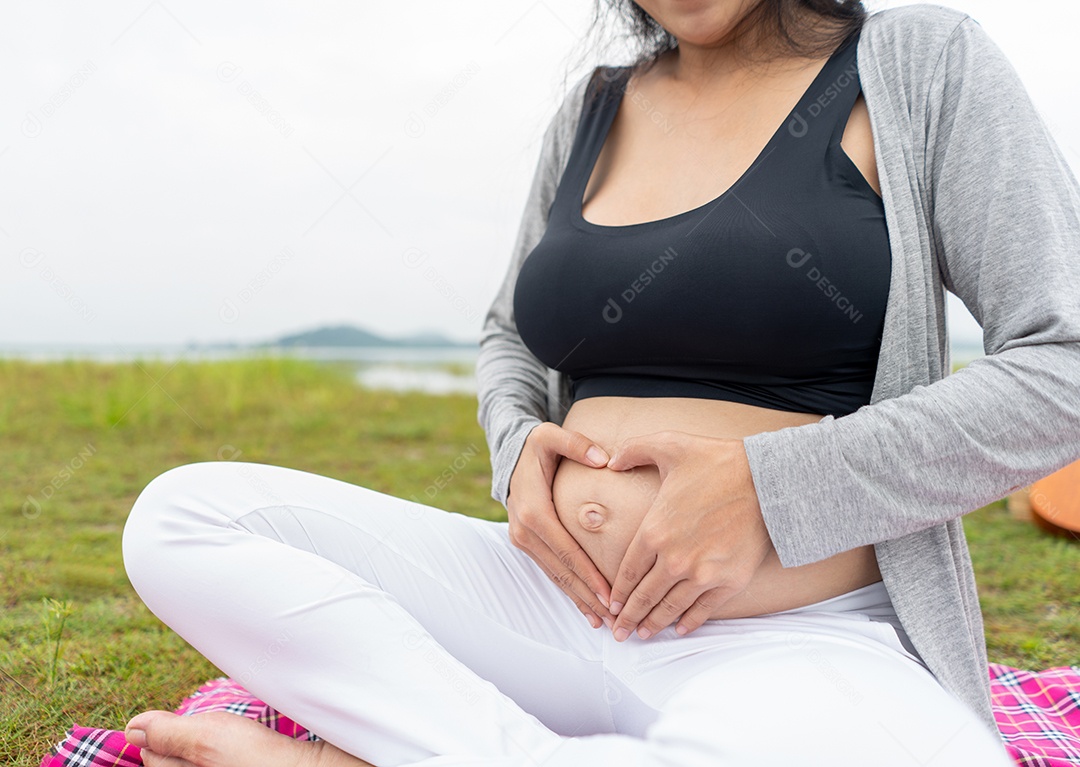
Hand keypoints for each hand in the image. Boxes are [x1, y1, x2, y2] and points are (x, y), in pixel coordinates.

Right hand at [506, 422, 615, 628]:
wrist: (512, 456)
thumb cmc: (538, 446)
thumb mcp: (551, 436)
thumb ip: (577, 444)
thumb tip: (604, 459)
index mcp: (534, 511)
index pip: (567, 550)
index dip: (589, 574)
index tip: (611, 594)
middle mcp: (524, 531)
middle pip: (562, 571)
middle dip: (589, 597)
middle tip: (615, 618)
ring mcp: (523, 540)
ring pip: (556, 577)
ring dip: (580, 600)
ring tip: (604, 622)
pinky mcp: (527, 544)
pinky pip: (551, 572)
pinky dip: (569, 592)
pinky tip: (586, 610)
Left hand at [604, 430, 772, 640]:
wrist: (767, 479)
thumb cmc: (716, 461)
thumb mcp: (668, 445)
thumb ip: (633, 450)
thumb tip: (610, 460)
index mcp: (654, 531)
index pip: (627, 572)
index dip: (618, 593)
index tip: (611, 605)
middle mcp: (674, 559)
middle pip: (644, 597)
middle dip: (628, 618)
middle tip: (619, 633)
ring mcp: (703, 574)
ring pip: (670, 608)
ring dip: (655, 624)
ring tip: (644, 635)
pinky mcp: (729, 581)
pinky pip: (703, 610)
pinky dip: (689, 622)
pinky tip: (680, 628)